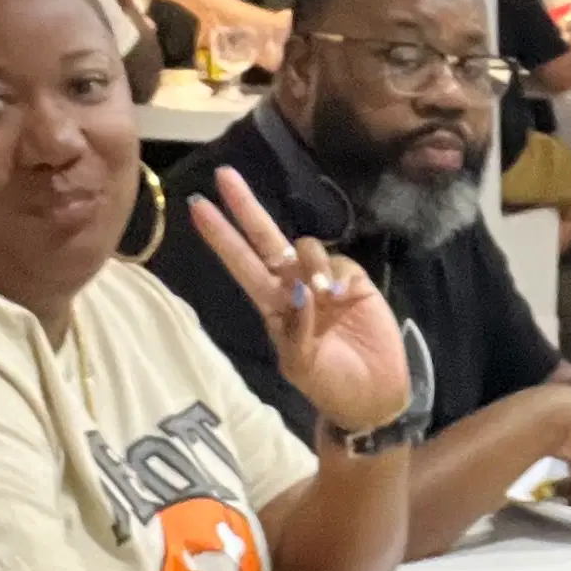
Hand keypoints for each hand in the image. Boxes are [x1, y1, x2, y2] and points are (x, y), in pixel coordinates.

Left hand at [188, 169, 411, 436]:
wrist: (373, 395)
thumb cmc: (330, 385)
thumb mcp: (302, 367)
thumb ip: (297, 330)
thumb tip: (301, 290)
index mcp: (272, 305)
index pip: (241, 264)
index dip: (221, 237)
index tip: (197, 207)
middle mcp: (293, 286)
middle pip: (265, 238)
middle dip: (246, 207)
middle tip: (225, 176)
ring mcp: (323, 281)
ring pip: (307, 247)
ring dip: (311, 263)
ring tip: (325, 298)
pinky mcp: (354, 281)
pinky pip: (340, 262)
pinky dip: (337, 275)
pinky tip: (343, 298)